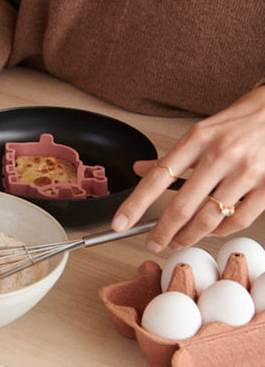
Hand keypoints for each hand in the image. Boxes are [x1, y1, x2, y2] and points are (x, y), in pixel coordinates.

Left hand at [112, 86, 264, 252]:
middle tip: (153, 243)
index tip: (119, 222)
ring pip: (209, 217)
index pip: (157, 177)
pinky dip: (221, 231)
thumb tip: (140, 170)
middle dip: (163, 231)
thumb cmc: (239, 123)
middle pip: (182, 205)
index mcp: (197, 139)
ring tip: (177, 241)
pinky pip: (239, 220)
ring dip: (189, 236)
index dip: (135, 204)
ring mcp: (246, 172)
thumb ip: (172, 157)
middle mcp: (220, 155)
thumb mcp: (200, 133)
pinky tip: (211, 232)